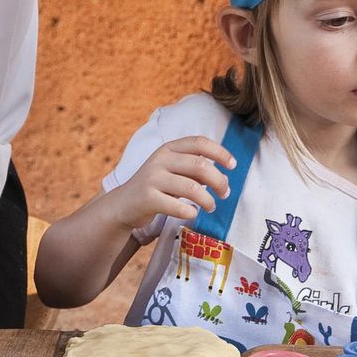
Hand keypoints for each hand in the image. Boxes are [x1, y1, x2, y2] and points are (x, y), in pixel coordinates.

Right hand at [106, 136, 235, 233]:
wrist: (123, 205)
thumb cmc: (156, 187)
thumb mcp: (174, 172)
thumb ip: (196, 170)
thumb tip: (224, 178)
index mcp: (169, 149)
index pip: (199, 142)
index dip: (220, 152)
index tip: (233, 165)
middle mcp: (160, 159)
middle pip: (200, 165)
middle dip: (219, 181)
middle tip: (225, 193)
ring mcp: (152, 178)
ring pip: (192, 187)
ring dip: (208, 199)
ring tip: (211, 206)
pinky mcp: (147, 198)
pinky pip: (177, 206)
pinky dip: (190, 212)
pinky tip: (192, 214)